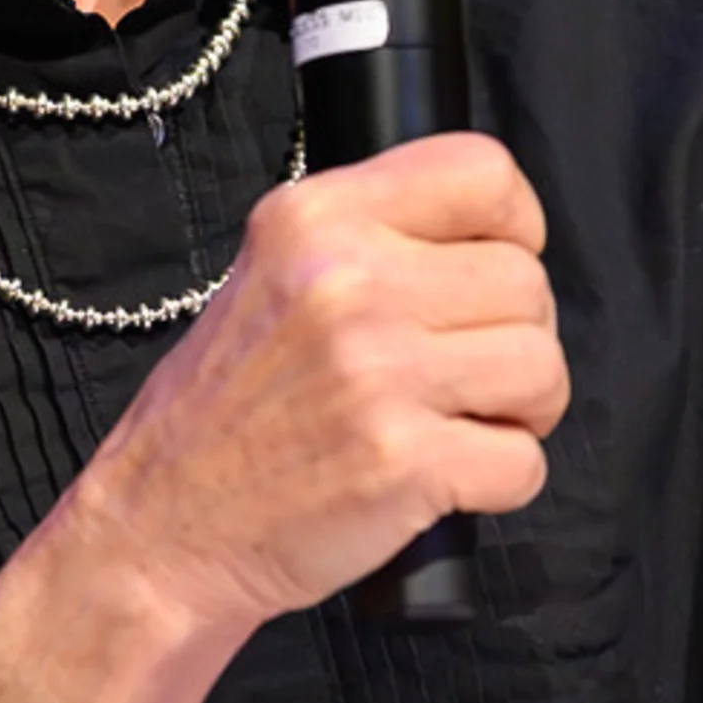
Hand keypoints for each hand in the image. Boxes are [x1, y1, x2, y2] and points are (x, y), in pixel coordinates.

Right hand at [0, 133, 569, 702]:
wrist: (160, 531)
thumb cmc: (223, 416)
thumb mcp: (269, 276)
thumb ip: (367, 240)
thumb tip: (495, 239)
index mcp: (315, 219)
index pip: (482, 172)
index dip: (515, 226)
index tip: (495, 268)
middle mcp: (348, 283)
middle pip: (527, 282)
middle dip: (516, 336)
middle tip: (462, 376)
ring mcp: (379, 373)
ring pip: (542, 368)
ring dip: (520, 410)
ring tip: (457, 425)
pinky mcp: (405, 463)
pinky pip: (524, 462)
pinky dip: (500, 483)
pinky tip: (442, 480)